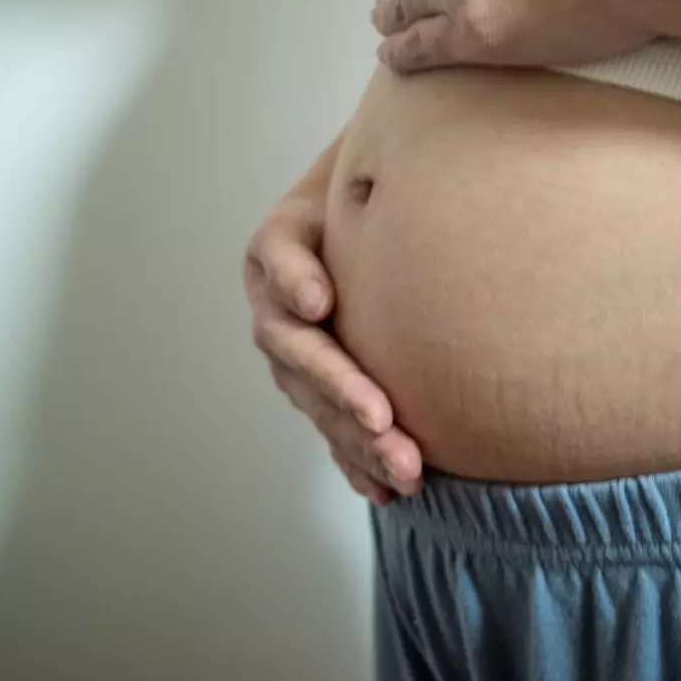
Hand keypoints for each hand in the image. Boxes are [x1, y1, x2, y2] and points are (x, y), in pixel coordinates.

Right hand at [244, 193, 422, 503]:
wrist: (354, 227)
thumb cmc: (355, 205)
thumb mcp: (347, 189)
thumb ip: (352, 203)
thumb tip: (324, 285)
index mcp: (275, 257)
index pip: (283, 268)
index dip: (298, 284)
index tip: (321, 303)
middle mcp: (278, 316)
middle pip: (305, 359)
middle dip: (343, 393)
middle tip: (384, 420)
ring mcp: (296, 361)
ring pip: (322, 406)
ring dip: (360, 442)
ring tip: (405, 470)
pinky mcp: (320, 392)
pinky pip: (334, 433)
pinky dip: (358, 464)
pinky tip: (384, 491)